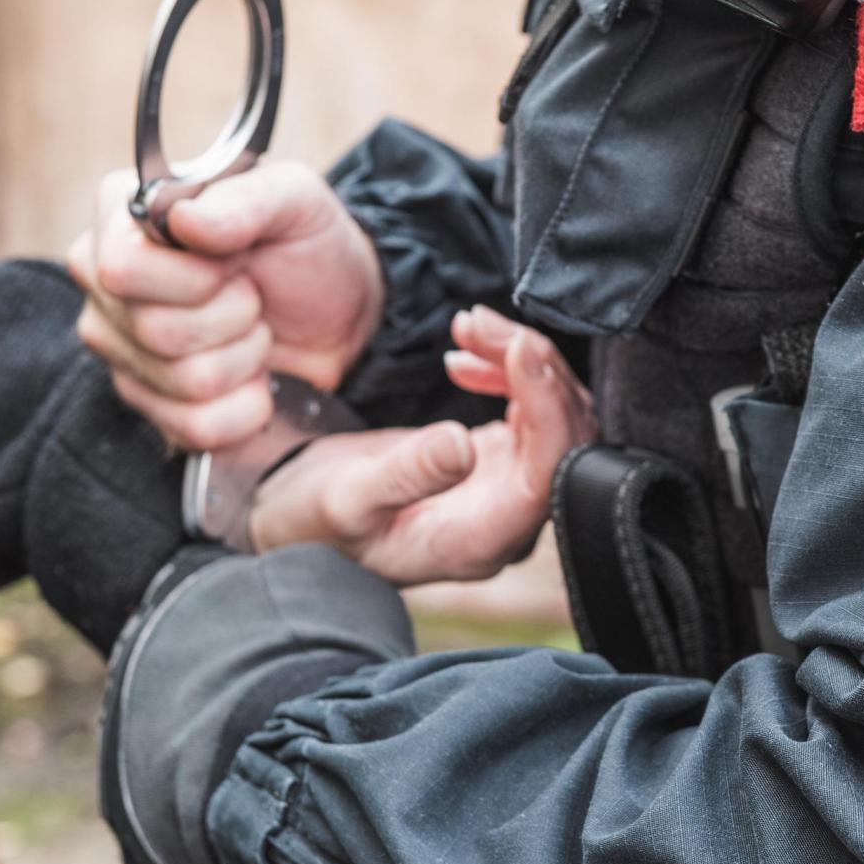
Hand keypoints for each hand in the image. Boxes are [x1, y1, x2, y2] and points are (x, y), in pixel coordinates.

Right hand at [67, 161, 384, 449]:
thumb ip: (245, 198)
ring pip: (181, 381)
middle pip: (152, 330)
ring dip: (245, 359)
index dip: (196, 278)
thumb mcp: (296, 200)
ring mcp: (118, 348)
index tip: (239, 262)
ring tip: (255, 330)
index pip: (122, 269)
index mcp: (123, 216)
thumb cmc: (306, 246)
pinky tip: (254, 378)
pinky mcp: (148, 403)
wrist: (338, 312)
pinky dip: (246, 407)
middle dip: (233, 317)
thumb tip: (184, 220)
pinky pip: (194, 427)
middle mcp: (103, 281)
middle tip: (254, 297)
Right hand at [249, 307, 595, 584]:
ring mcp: (509, 488)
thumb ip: (405, 476)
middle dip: (532, 366)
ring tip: (467, 324)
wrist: (300, 519)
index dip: (547, 405)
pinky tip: (465, 352)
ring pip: (554, 414)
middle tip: (476, 323)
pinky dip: (509, 369)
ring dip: (521, 360)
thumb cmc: (315, 522)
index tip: (519, 347)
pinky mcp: (500, 460)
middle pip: (564, 436)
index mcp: (482, 539)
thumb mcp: (346, 498)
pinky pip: (533, 408)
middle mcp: (510, 519)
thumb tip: (462, 445)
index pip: (549, 471)